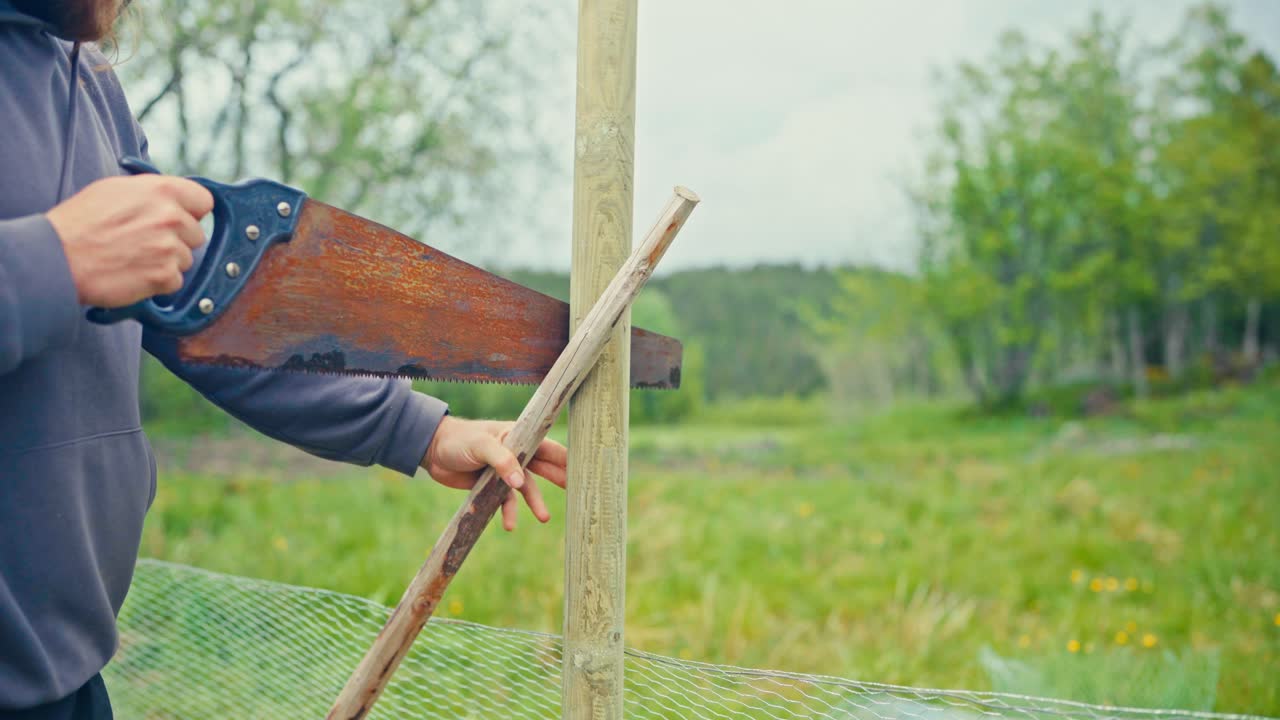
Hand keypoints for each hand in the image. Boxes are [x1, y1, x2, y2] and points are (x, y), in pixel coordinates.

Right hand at [46, 174, 213, 306]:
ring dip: (166, 262)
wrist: (57, 257)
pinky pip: (175, 281)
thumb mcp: (115, 190)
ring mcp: (169, 247)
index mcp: (161, 190)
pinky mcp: (164, 275)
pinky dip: (158, 282)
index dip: (192, 212)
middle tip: (145, 242)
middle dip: (177, 240)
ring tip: (133, 258)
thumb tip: (173, 199)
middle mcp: (170, 216)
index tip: (181, 218)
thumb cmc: (79, 223)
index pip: (204, 200)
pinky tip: (134, 273)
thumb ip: (151, 193)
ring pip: (186, 259)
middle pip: (196, 234)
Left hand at [422, 416, 567, 530]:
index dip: (566, 456)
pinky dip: (509, 512)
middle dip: (561, 478)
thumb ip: (502, 461)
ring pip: (526, 487)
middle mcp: (515, 453)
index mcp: (517, 436)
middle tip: (579, 491)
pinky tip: (510, 525)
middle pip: (544, 467)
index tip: (585, 466)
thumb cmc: (459, 439)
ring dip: (535, 502)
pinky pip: (506, 501)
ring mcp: (504, 470)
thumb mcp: (481, 445)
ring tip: (544, 518)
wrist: (432, 450)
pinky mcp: (492, 485)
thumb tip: (520, 482)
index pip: (547, 446)